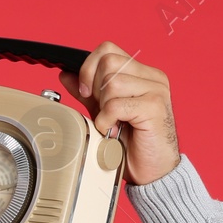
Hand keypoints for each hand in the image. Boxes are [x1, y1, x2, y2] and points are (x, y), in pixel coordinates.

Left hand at [57, 42, 181, 185]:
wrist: (154, 172)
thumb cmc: (134, 145)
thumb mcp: (104, 113)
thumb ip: (88, 93)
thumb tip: (67, 75)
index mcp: (142, 74)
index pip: (108, 50)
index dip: (89, 67)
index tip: (85, 91)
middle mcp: (152, 77)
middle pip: (108, 62)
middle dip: (96, 88)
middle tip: (103, 111)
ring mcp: (156, 90)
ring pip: (112, 82)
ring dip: (103, 107)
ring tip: (112, 123)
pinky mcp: (154, 106)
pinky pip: (116, 104)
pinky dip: (107, 120)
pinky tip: (113, 130)